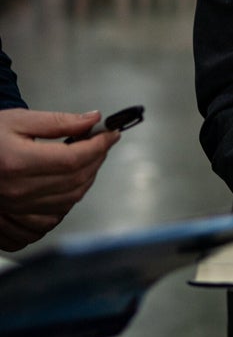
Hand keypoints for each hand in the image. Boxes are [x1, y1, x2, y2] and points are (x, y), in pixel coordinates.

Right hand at [0, 108, 117, 249]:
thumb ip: (58, 121)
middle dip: (97, 159)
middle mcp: (17, 190)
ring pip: (71, 199)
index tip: (111, 134)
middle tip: (102, 142)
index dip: (99, 145)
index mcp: (17, 162)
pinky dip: (71, 198)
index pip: (75, 158)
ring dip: (88, 178)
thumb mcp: (17, 120)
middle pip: (77, 179)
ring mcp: (16, 207)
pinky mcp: (16, 217)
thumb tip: (93, 119)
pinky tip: (72, 180)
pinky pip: (55, 214)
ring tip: (89, 157)